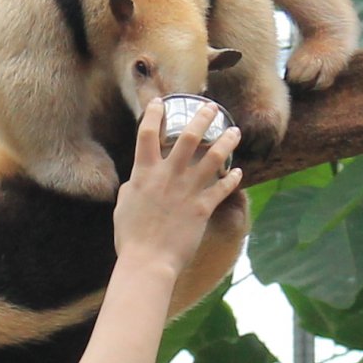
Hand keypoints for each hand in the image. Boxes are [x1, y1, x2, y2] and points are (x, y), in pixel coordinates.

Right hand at [113, 101, 243, 279]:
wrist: (148, 261)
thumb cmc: (130, 236)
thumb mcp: (124, 204)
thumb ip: (134, 184)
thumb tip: (139, 176)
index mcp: (143, 173)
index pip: (146, 134)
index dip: (153, 114)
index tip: (161, 102)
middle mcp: (167, 176)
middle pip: (188, 137)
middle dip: (202, 118)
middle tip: (211, 107)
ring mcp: (187, 191)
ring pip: (213, 158)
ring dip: (226, 141)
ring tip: (235, 131)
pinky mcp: (202, 208)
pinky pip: (222, 188)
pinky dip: (232, 179)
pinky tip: (239, 172)